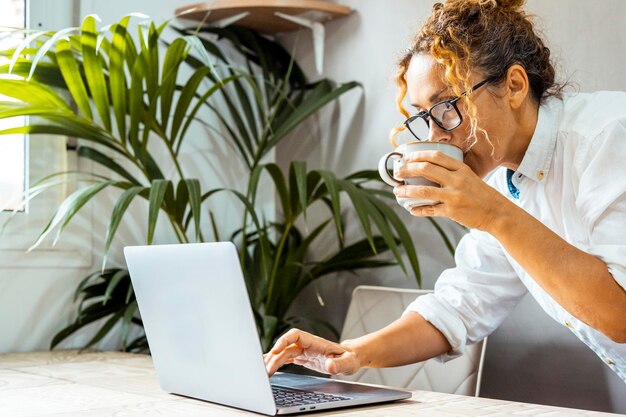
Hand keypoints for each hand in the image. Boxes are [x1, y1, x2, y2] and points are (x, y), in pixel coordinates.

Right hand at [264, 329, 360, 376]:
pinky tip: (269, 365)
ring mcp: (304, 350)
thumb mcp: (348, 362)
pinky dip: (276, 361)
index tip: (275, 350)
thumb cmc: (349, 358)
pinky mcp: (303, 357)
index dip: (284, 340)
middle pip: (286, 346)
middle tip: (266, 370)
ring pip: (284, 353)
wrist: (349, 358)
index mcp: (315, 342)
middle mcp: (307, 344)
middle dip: (274, 356)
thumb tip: (329, 365)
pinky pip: (286, 357)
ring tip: (264, 370)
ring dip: (273, 360)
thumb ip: (339, 364)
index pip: (295, 335)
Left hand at [393, 150, 509, 230]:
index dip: (418, 155)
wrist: (497, 212)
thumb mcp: (469, 176)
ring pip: (423, 191)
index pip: (435, 156)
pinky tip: (411, 209)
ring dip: (406, 191)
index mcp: (461, 168)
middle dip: (407, 170)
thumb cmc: (481, 194)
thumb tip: (427, 169)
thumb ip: (452, 172)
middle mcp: (456, 180)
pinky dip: (418, 209)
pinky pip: (429, 210)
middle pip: (425, 169)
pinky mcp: (451, 211)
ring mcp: (453, 196)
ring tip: (398, 191)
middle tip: (398, 172)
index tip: (407, 158)